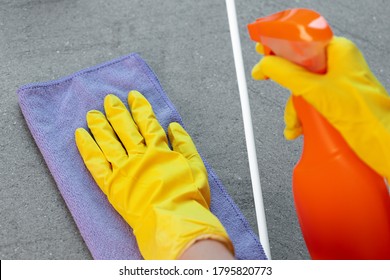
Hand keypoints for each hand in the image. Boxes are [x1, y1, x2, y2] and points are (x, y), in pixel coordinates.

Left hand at [75, 91, 232, 258]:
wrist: (174, 222)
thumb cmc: (188, 196)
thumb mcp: (196, 167)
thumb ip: (184, 144)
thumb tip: (173, 126)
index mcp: (159, 150)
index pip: (148, 123)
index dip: (140, 108)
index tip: (133, 95)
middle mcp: (139, 156)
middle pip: (125, 129)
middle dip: (117, 112)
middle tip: (108, 100)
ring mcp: (123, 170)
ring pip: (108, 142)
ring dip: (100, 126)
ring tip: (92, 114)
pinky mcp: (111, 186)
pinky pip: (95, 164)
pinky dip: (87, 148)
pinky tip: (80, 135)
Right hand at [252, 37, 389, 178]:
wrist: (381, 143)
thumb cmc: (365, 115)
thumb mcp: (316, 91)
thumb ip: (287, 74)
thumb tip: (266, 65)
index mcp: (338, 51)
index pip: (302, 41)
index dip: (280, 46)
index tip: (262, 49)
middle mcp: (337, 65)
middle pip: (298, 68)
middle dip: (288, 89)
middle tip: (266, 82)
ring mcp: (335, 83)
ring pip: (301, 89)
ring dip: (293, 109)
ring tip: (295, 124)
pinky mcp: (334, 100)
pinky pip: (309, 102)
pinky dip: (301, 116)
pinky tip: (299, 128)